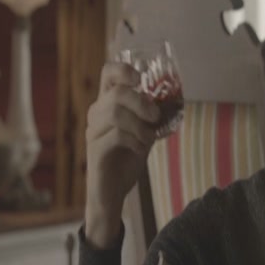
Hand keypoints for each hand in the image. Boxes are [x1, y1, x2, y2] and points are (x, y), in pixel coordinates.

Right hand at [85, 62, 159, 248]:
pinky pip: (116, 135)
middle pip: (115, 93)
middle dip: (141, 102)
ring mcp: (93, 132)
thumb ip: (151, 119)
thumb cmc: (125, 162)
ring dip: (139, 124)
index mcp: (107, 105)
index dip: (123, 69)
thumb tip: (172, 104)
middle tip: (155, 117)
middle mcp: (96, 115)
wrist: (112, 194)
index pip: (107, 74)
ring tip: (148, 138)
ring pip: (115, 113)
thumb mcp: (143, 134)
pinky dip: (135, 140)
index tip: (140, 78)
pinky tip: (140, 150)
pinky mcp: (95, 151)